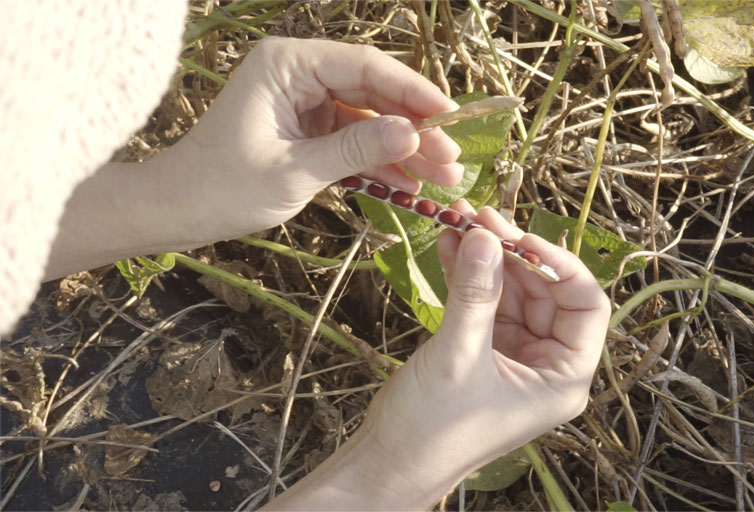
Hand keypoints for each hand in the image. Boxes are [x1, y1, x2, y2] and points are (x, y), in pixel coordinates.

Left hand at [171, 36, 461, 241]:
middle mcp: (299, 74)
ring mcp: (306, 102)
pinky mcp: (309, 129)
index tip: (450, 117)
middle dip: (414, 127)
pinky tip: (411, 183)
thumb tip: (413, 135)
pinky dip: (379, 162)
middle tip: (453, 157)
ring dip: (404, 149)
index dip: (412, 92)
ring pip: (369, 119)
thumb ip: (356, 149)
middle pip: (374, 92)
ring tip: (444, 177)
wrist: (182, 211)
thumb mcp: (295, 170)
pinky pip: (354, 141)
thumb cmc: (224, 186)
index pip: (364, 66)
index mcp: (287, 65)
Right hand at [361, 204, 610, 502]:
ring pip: (510, 292)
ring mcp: (513, 355)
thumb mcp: (458, 355)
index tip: (520, 237)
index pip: (585, 306)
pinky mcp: (482, 349)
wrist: (389, 461)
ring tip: (458, 221)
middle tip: (479, 219)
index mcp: (563, 378)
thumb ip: (474, 293)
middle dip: (511, 253)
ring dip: (485, 258)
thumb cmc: (432, 428)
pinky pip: (482, 301)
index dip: (559, 265)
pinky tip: (447, 245)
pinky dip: (466, 275)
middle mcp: (545, 364)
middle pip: (543, 292)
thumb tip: (484, 236)